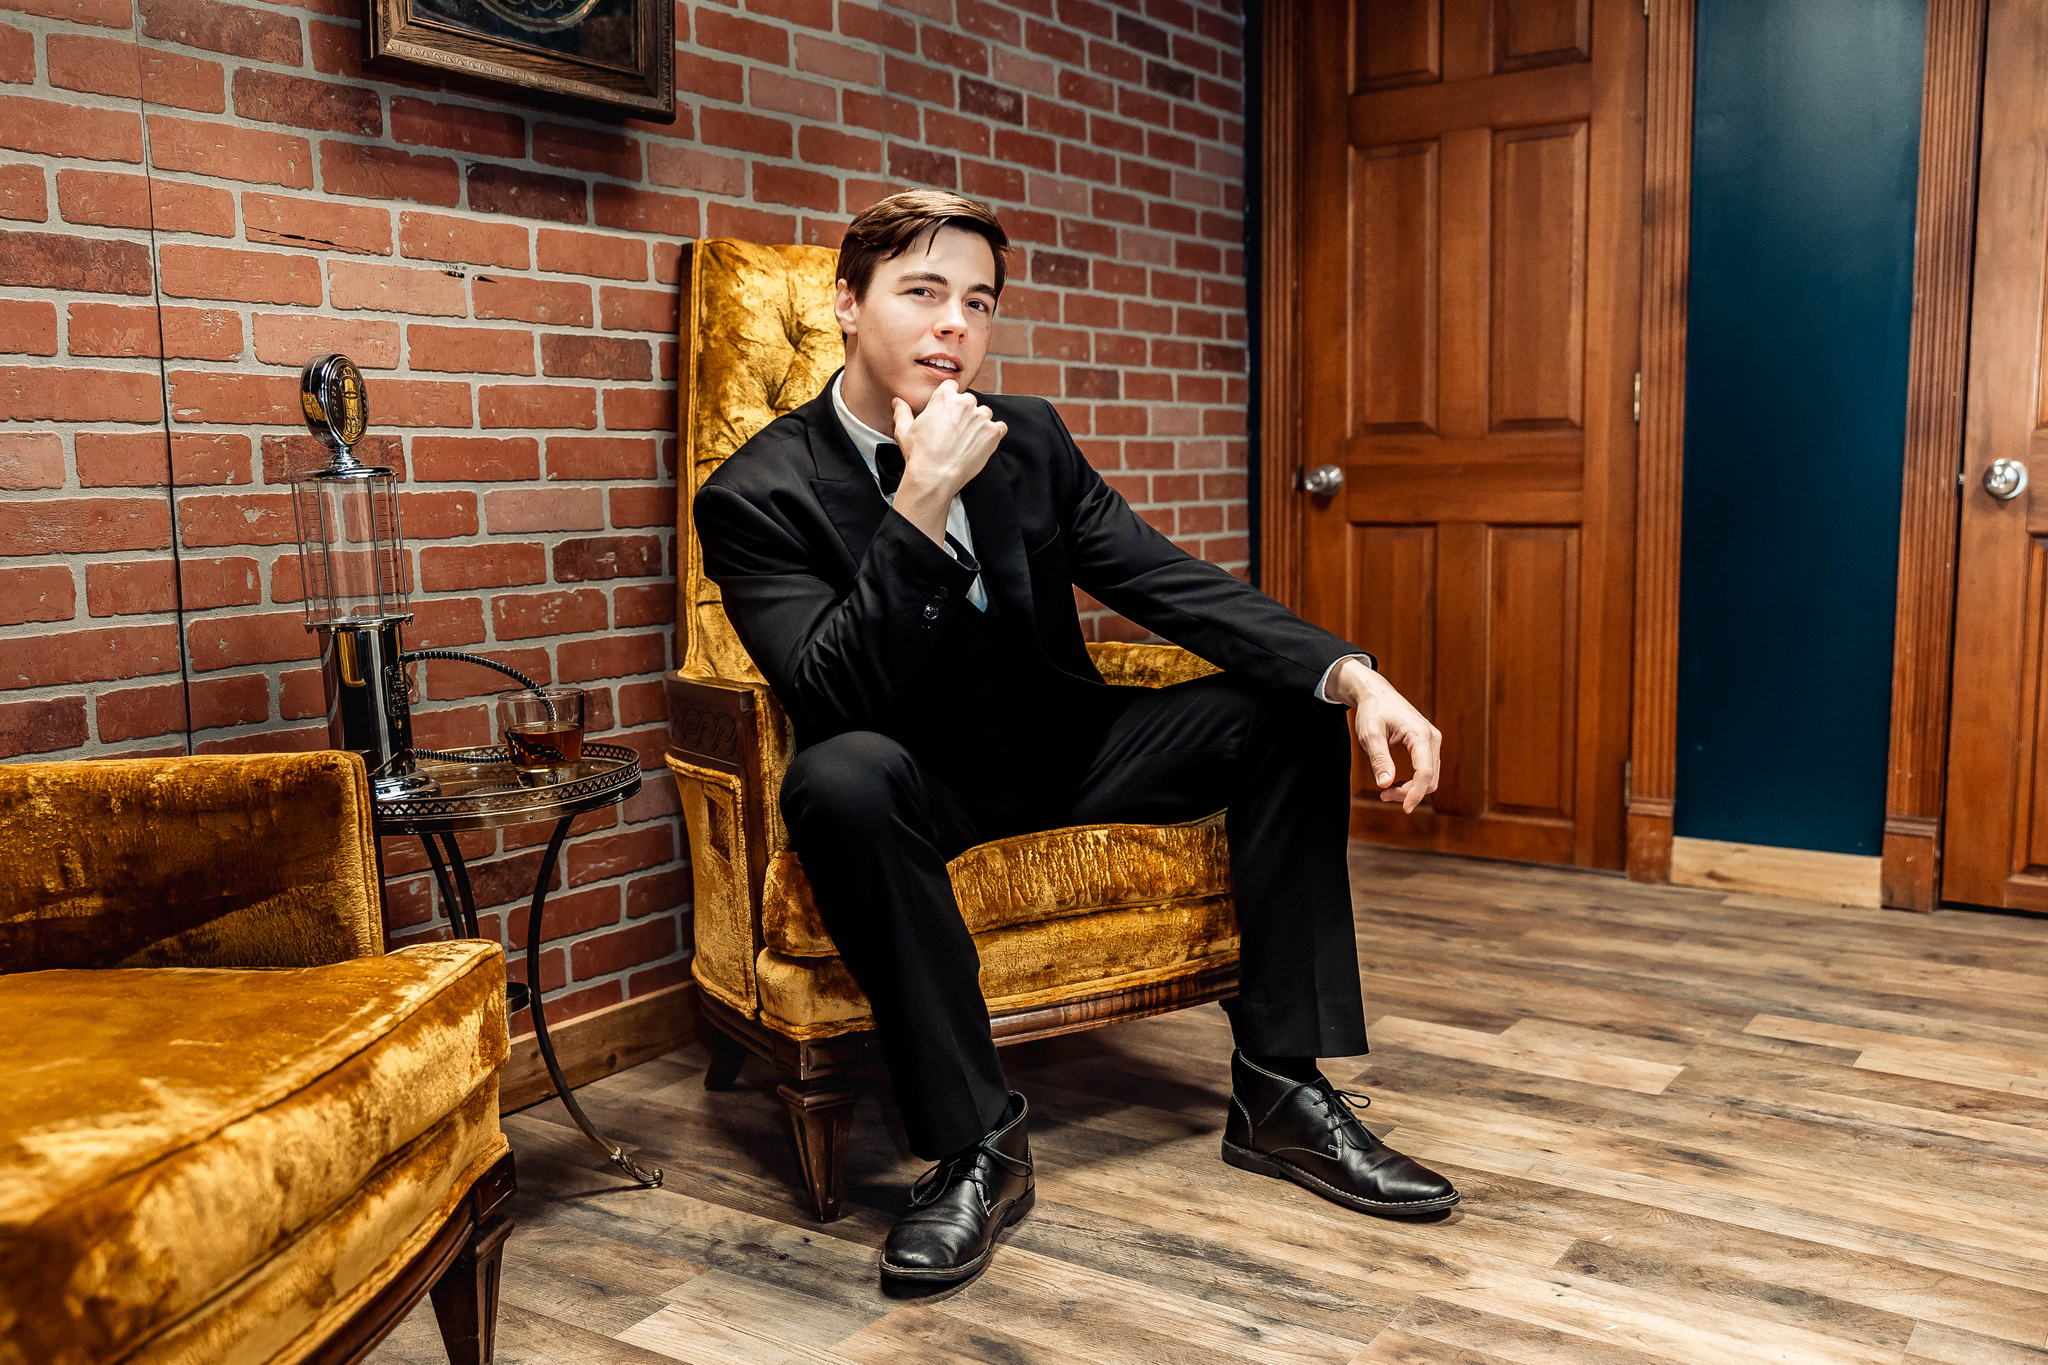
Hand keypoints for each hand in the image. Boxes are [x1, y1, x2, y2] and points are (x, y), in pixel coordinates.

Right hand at [890, 381, 1006, 544]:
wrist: (934, 476)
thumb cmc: (918, 454)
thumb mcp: (904, 430)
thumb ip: (902, 411)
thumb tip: (898, 401)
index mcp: (945, 397)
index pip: (952, 387)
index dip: (950, 399)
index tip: (948, 412)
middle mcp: (965, 403)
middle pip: (969, 401)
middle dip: (964, 413)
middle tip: (955, 431)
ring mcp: (981, 417)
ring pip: (985, 414)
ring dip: (979, 423)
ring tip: (967, 440)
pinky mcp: (993, 433)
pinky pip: (1000, 428)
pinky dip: (994, 434)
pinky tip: (982, 443)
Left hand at [1327, 658, 1440, 814]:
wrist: (1376, 693)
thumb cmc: (1372, 711)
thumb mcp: (1370, 735)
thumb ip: (1379, 759)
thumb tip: (1386, 785)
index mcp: (1420, 734)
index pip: (1425, 772)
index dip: (1416, 794)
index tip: (1405, 809)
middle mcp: (1432, 738)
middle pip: (1430, 778)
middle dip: (1409, 793)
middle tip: (1383, 795)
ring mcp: (1432, 740)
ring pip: (1430, 776)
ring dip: (1411, 789)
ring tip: (1386, 791)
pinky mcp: (1428, 744)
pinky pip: (1427, 769)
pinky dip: (1414, 781)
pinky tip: (1395, 783)